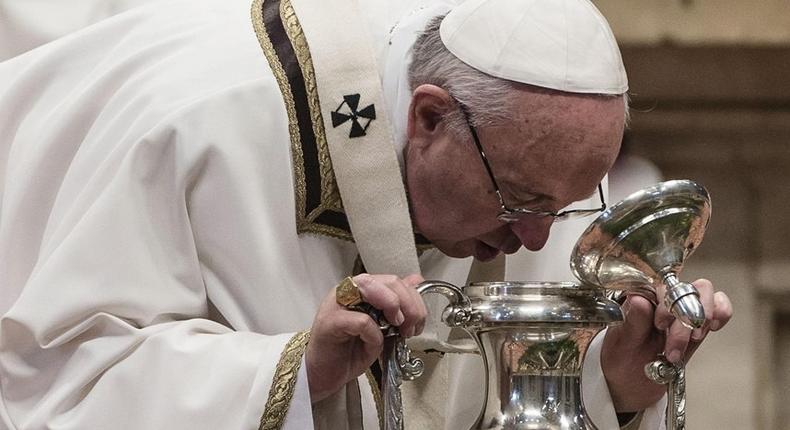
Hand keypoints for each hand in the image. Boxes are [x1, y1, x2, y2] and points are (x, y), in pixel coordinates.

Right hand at [305, 273, 426, 402]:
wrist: (323, 374)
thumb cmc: (350, 351)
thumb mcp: (382, 328)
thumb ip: (397, 304)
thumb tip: (416, 282)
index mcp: (362, 290)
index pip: (394, 281)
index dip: (413, 299)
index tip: (418, 322)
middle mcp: (348, 290)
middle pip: (387, 281)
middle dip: (408, 305)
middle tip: (410, 327)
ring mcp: (337, 302)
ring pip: (371, 288)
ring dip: (392, 308)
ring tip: (397, 329)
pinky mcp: (330, 321)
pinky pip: (361, 320)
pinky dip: (374, 333)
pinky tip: (374, 343)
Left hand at [601, 278, 732, 411]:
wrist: (629, 383)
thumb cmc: (621, 360)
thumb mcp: (622, 343)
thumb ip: (633, 321)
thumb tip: (638, 299)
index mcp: (640, 297)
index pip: (662, 286)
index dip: (667, 305)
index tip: (660, 326)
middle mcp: (661, 299)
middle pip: (686, 289)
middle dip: (686, 317)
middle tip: (674, 347)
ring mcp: (681, 310)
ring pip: (704, 293)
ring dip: (703, 317)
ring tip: (693, 340)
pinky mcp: (696, 324)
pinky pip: (718, 306)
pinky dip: (722, 312)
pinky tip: (714, 326)